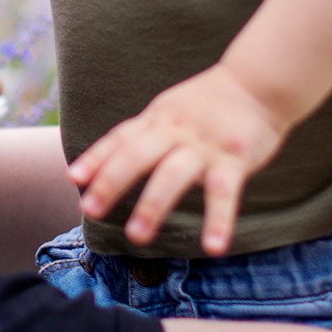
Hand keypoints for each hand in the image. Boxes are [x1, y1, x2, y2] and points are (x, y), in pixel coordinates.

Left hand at [67, 64, 290, 253]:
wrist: (259, 82)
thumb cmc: (209, 103)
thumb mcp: (170, 110)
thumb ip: (143, 133)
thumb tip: (105, 161)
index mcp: (158, 118)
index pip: (121, 138)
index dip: (96, 157)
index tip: (73, 178)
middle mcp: (176, 130)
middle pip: (137, 155)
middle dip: (111, 183)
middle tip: (90, 211)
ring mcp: (205, 145)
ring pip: (172, 175)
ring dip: (152, 206)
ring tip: (136, 236)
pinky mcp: (235, 158)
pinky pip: (225, 193)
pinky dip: (219, 221)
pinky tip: (213, 248)